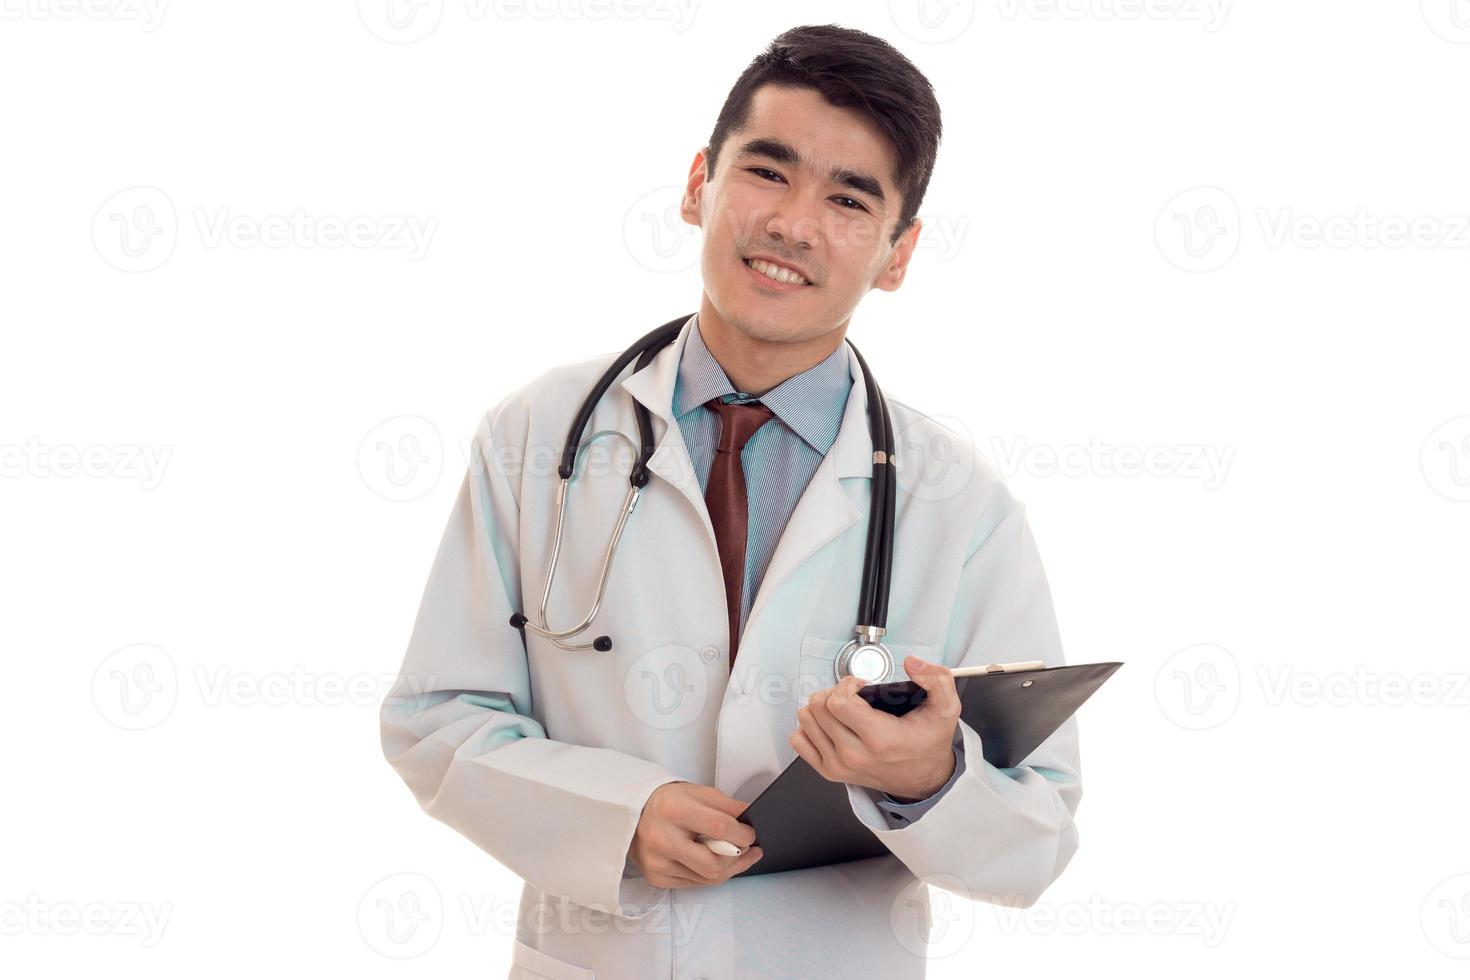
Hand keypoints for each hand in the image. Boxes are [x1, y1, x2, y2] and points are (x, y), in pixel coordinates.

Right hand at [626, 782, 763, 887]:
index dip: (742, 834)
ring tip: (739, 856)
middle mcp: (662, 839)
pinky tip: (714, 861)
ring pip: (708, 878)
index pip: (719, 828)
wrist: (630, 814)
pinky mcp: (656, 878)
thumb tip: (751, 819)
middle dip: (738, 858)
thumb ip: (726, 806)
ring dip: (729, 868)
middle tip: (749, 849)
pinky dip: (709, 873)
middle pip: (714, 863)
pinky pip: (695, 883)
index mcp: (673, 810)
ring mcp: (657, 863)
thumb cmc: (667, 801)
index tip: (750, 834)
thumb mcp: (696, 792)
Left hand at [790, 654, 960, 800]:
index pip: (839, 702)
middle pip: (818, 707)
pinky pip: (799, 740)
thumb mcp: (946, 709)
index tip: (860, 685)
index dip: (847, 684)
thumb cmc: (929, 743)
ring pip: (806, 720)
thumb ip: (936, 680)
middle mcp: (854, 755)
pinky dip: (810, 726)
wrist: (924, 779)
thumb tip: (913, 663)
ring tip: (842, 708)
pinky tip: (830, 724)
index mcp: (880, 739)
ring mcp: (839, 766)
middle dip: (833, 691)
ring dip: (820, 707)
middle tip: (851, 695)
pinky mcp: (829, 772)